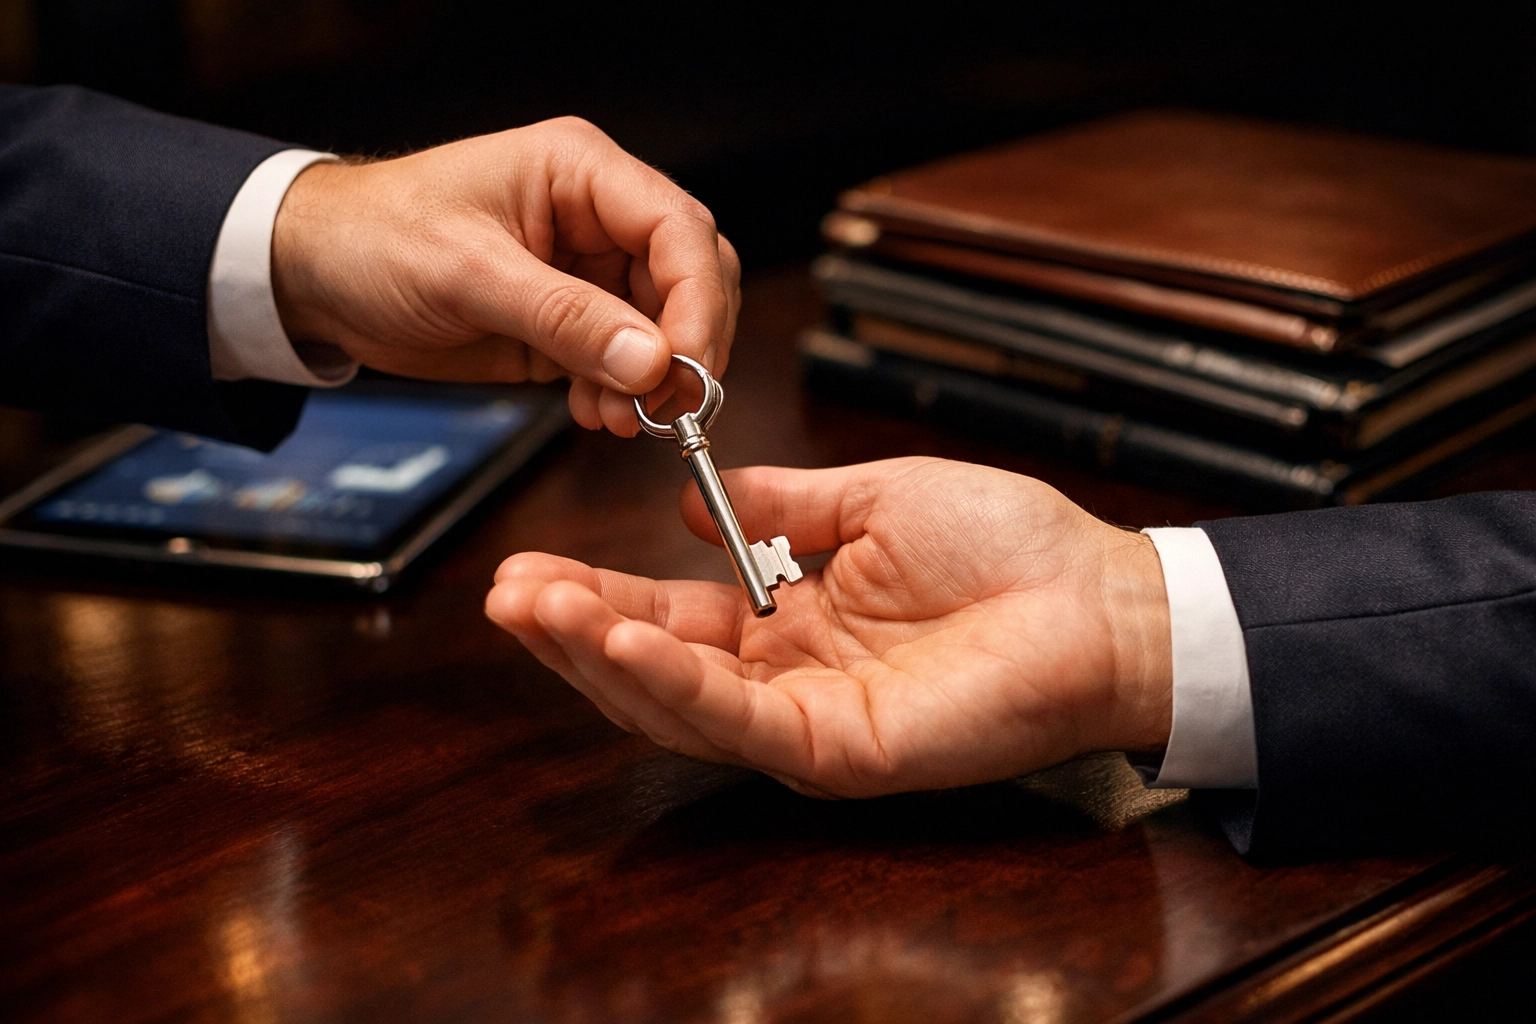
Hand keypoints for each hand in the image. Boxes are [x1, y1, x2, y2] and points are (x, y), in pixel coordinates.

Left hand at [270, 117, 739, 434]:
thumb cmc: (372, 238)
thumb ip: (566, 318)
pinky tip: (592, 413)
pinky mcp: (569, 323)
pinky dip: (621, 395)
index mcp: (582, 173)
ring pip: (665, 328)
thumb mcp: (467, 273)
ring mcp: (588, 274)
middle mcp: (597, 219)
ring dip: (654, 382)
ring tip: (618, 419)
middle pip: (691, 279)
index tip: (686, 367)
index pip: (680, 230)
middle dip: (685, 347)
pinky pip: (625, 362)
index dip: (698, 301)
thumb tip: (652, 362)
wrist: (312, 276)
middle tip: (667, 405)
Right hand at [484, 458, 1172, 796]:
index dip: (598, 595)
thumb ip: (782, 504)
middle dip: (572, 633)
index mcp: (792, 619)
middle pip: (655, 668)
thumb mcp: (872, 499)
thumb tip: (692, 502)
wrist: (1100, 593)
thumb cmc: (1008, 545)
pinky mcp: (842, 749)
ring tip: (531, 609)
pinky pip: (738, 721)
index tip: (531, 566)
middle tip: (503, 593)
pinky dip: (672, 680)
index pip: (672, 617)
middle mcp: (789, 678)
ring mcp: (811, 722)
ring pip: (679, 703)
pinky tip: (613, 639)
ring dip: (597, 657)